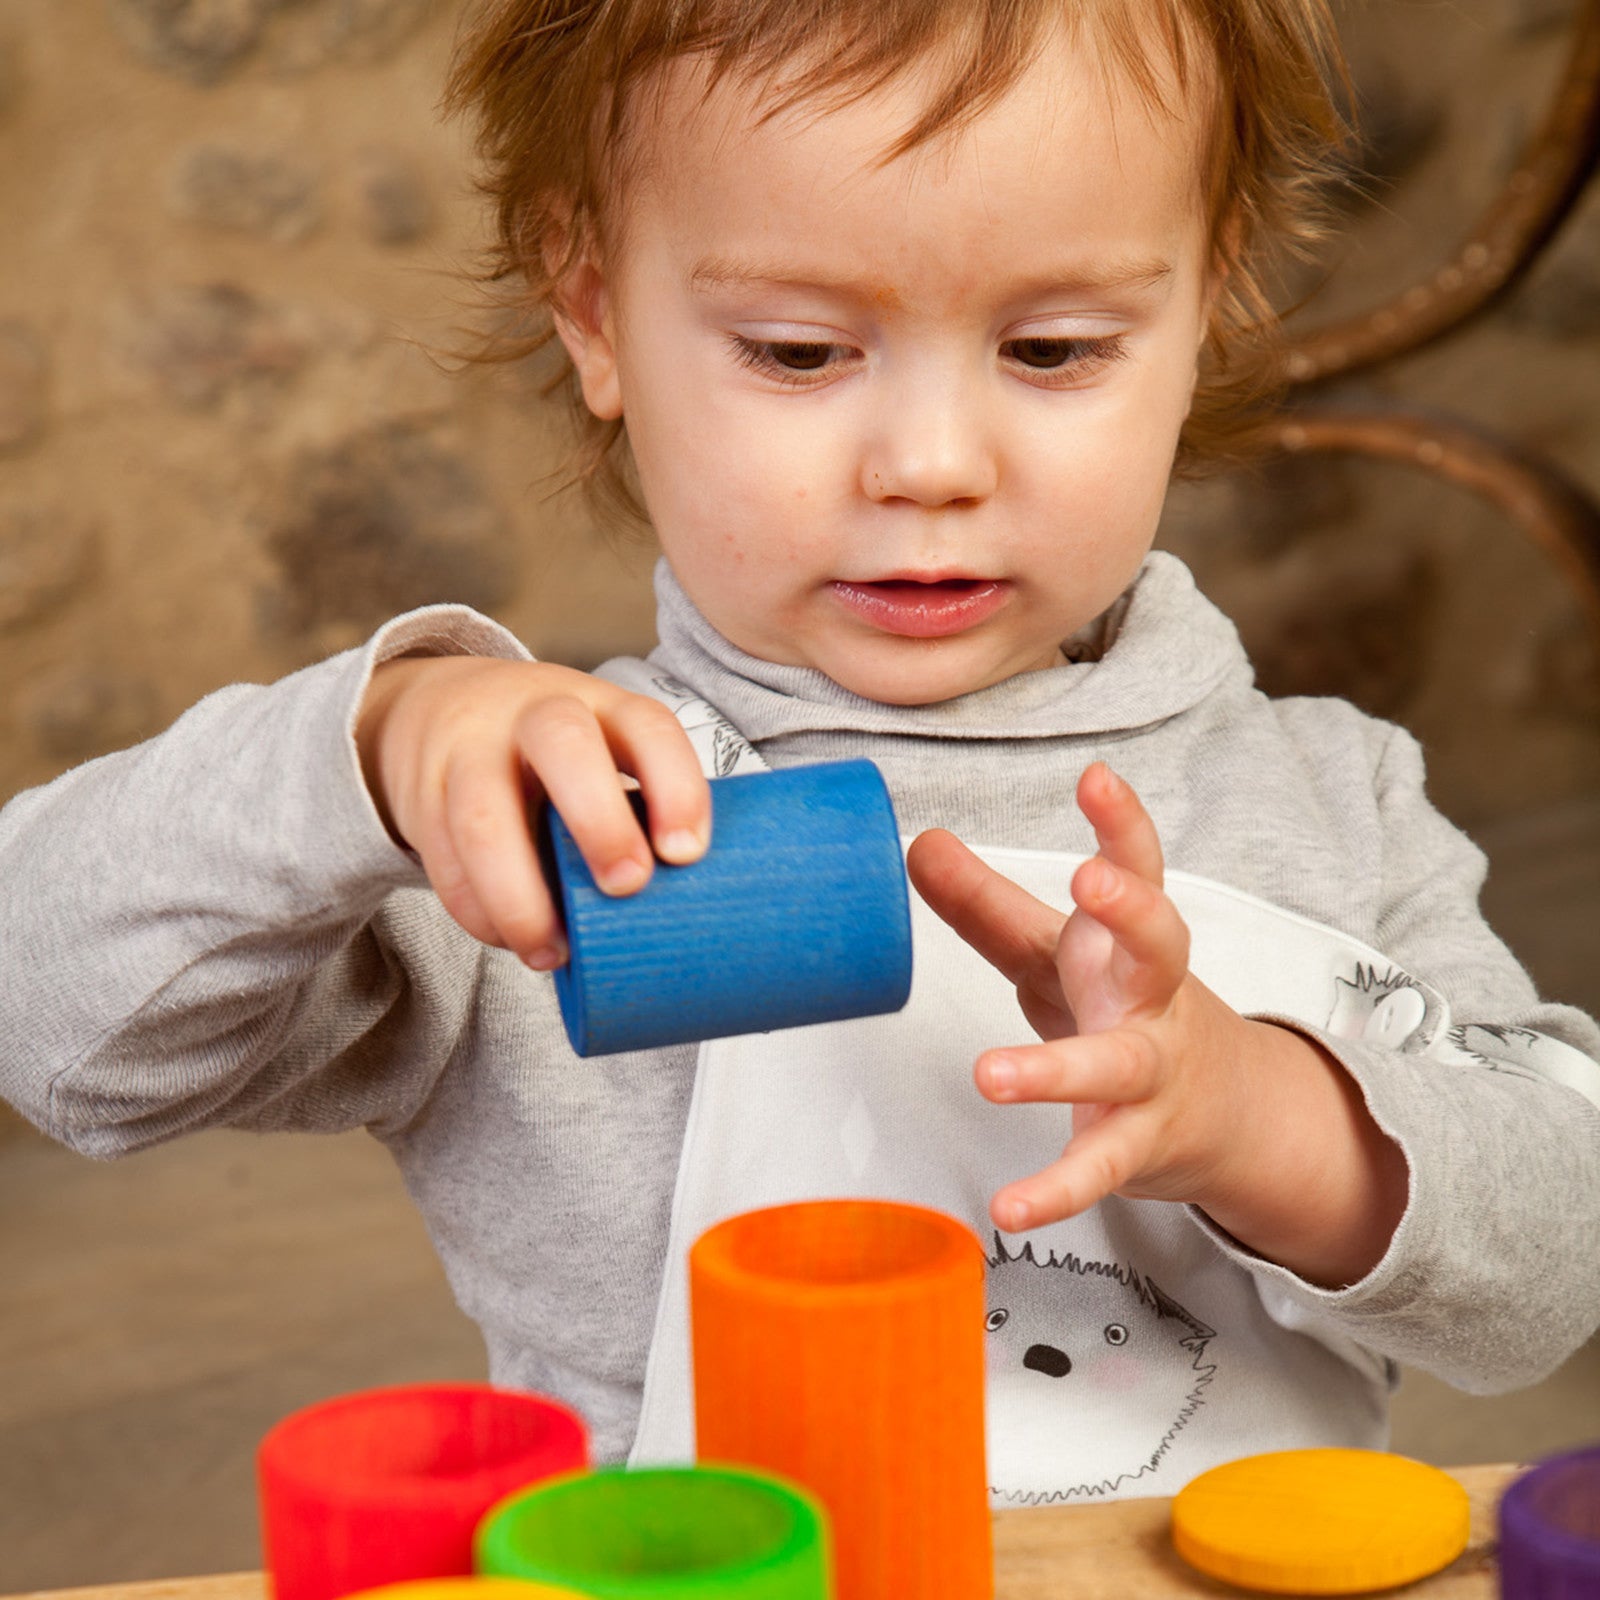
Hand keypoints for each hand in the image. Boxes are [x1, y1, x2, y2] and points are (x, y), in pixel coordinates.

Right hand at [356, 656, 709, 969]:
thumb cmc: (552, 756)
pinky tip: (509, 940)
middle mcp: (535, 716)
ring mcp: (470, 751)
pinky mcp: (422, 797)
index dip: (676, 787)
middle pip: (564, 745)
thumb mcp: (600, 751)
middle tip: (628, 887)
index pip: (648, 727)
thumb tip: (684, 910)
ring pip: (483, 816)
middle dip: (600, 822)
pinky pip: (443, 860)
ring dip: (521, 896)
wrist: (438, 708)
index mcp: (601, 706)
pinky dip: (477, 912)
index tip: (687, 854)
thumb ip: (636, 808)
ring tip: (553, 952)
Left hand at [907, 762, 1265, 1230]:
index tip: (1097, 778)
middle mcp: (1152, 1000)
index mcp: (1128, 942)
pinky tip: (1008, 1209)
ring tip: (989, 1075)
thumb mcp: (1054, 951)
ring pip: (1117, 1067)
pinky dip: (1054, 1192)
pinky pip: (1097, 1169)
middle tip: (1091, 881)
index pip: (1141, 870)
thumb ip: (986, 904)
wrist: (1217, 1111)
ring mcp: (1151, 1074)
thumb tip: (916, 843)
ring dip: (1056, 1070)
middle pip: (1161, 947)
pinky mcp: (1136, 1144)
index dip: (1123, 824)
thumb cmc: (1120, 1009)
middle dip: (1133, 911)